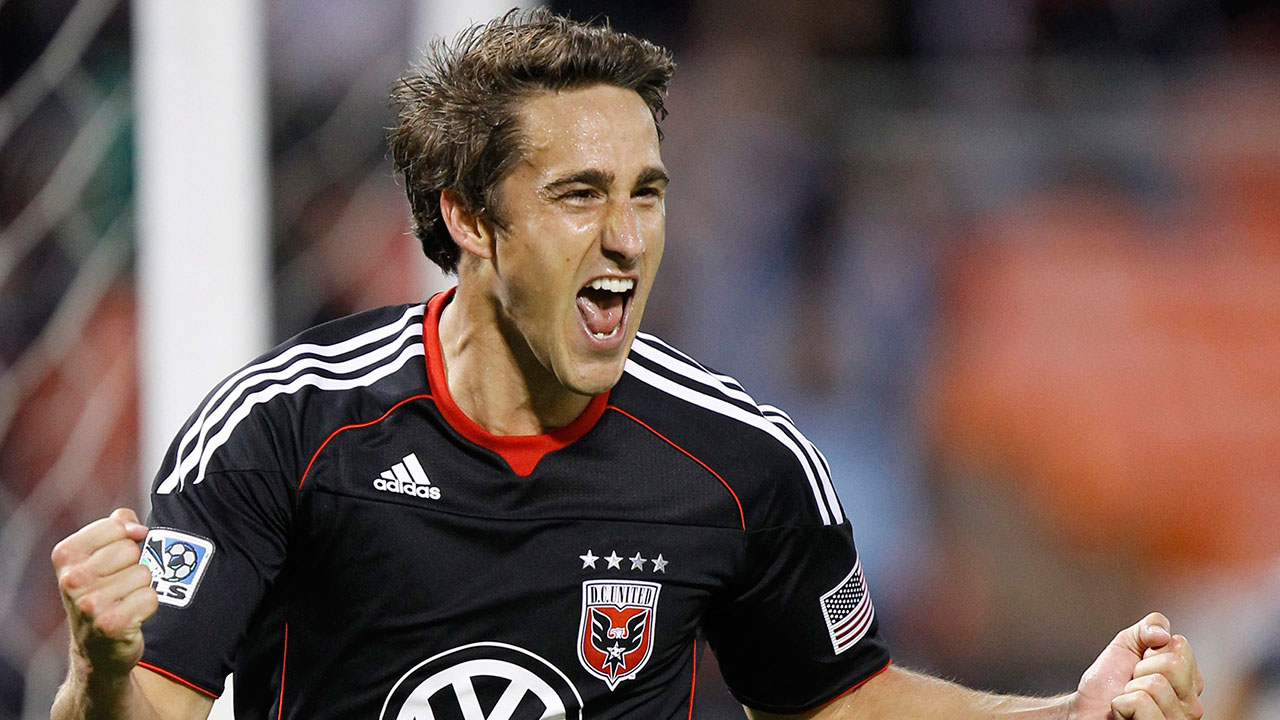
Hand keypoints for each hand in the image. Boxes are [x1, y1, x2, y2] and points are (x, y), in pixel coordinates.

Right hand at [52, 508, 158, 678]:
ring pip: (144, 574)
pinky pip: (151, 597)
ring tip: (123, 601)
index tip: (118, 557)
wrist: (96, 649)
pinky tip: (131, 616)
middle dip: (134, 565)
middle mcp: (72, 579)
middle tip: (119, 585)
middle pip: (131, 550)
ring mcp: (90, 603)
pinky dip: (147, 606)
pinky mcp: (112, 624)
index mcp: (66, 555)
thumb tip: (135, 525)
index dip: (127, 539)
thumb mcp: (97, 556)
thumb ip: (116, 527)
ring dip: (141, 587)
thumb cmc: (102, 593)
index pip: (116, 526)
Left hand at [1070, 613, 1202, 719]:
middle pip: (1172, 665)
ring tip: (1128, 700)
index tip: (1138, 666)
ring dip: (1129, 690)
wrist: (1086, 709)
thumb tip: (1163, 634)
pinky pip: (1140, 703)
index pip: (1180, 645)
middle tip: (1131, 683)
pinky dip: (1122, 704)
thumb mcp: (1126, 644)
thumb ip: (1148, 627)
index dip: (1149, 650)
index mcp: (1189, 681)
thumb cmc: (1109, 681)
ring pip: (1155, 685)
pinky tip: (1124, 714)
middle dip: (1140, 669)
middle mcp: (1191, 705)